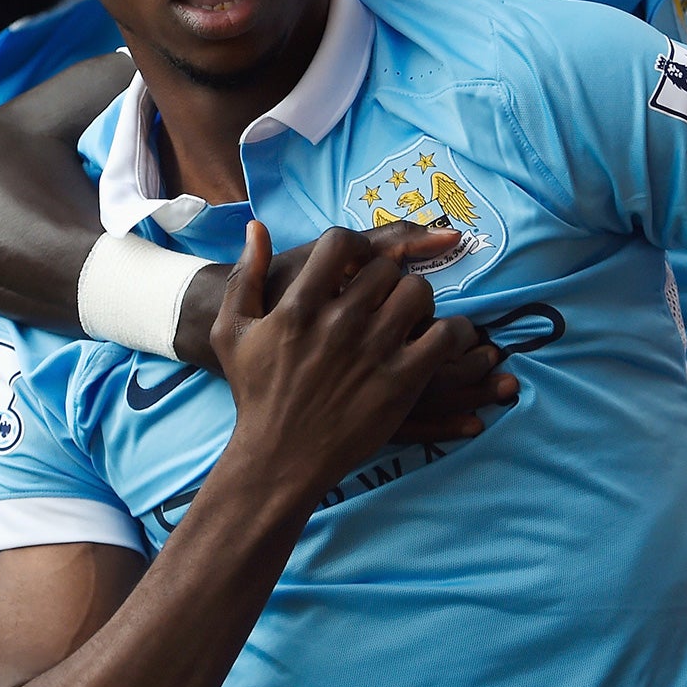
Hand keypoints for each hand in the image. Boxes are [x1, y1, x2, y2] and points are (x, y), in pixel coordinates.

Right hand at [213, 222, 476, 499]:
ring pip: (418, 293)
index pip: (341, 244)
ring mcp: (372, 351)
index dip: (355, 247)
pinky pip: (444, 335)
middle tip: (385, 297)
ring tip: (412, 316)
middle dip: (387, 278)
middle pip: (385, 269)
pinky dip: (452, 332)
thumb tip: (257, 227)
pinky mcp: (401, 381)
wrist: (279, 458)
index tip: (358, 263)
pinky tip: (445, 339)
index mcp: (299, 305)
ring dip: (418, 300)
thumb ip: (244, 276)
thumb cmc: (256, 394)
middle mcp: (338, 322)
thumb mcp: (234, 332)